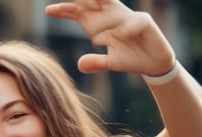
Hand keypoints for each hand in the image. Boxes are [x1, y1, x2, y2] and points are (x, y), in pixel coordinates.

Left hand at [46, 0, 174, 76]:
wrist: (155, 63)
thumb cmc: (131, 58)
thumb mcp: (111, 63)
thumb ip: (96, 63)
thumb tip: (79, 64)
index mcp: (102, 25)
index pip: (81, 14)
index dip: (66, 10)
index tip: (49, 10)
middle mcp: (114, 17)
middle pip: (94, 3)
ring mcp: (129, 18)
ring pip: (112, 5)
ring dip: (101, 4)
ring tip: (88, 3)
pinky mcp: (144, 23)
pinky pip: (132, 23)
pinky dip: (125, 28)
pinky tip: (119, 34)